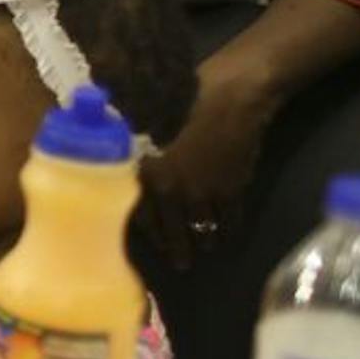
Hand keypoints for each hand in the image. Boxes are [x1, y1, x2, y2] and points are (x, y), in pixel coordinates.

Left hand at [140, 64, 274, 269]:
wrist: (231, 95)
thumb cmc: (181, 97)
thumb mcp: (146, 122)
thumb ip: (134, 149)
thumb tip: (124, 160)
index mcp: (148, 175)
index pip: (143, 214)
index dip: (148, 231)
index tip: (150, 243)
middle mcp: (176, 191)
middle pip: (174, 230)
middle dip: (176, 248)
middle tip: (180, 264)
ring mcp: (208, 194)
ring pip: (204, 228)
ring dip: (203, 240)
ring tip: (203, 248)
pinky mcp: (236, 190)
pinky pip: (230, 219)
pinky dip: (228, 228)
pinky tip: (226, 232)